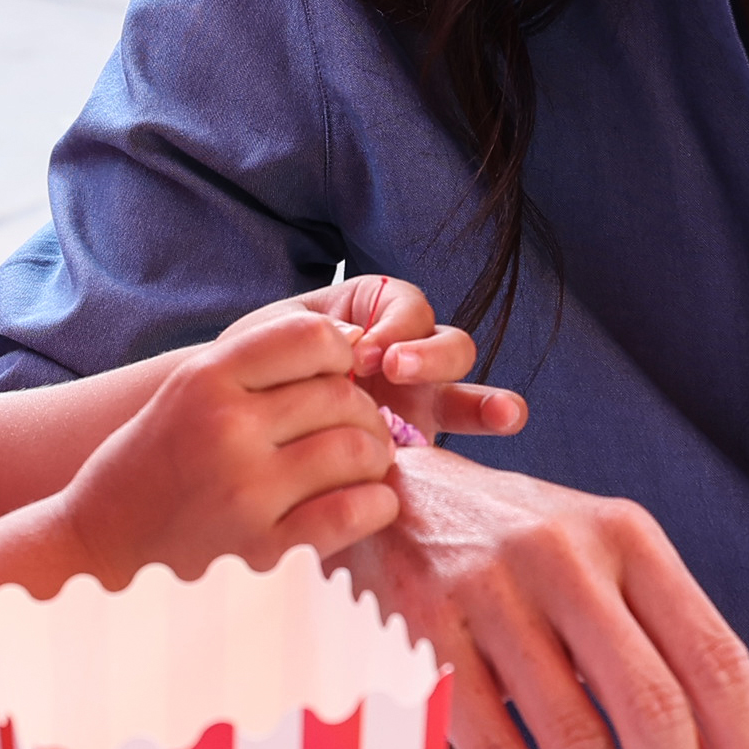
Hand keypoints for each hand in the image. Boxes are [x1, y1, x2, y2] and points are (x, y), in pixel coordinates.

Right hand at [54, 308, 400, 583]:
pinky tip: (367, 506)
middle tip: (361, 433)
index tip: (339, 378)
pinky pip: (354, 512)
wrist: (97, 551)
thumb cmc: (148, 471)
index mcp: (205, 380)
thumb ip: (254, 372)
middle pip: (343, 397)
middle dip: (365, 414)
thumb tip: (352, 344)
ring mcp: (247, 492)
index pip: (312, 337)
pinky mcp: (265, 550)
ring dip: (375, 460)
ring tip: (363, 470)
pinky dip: (375, 505)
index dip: (342, 355)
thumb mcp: (183, 398)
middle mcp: (227, 428)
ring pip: (357, 451)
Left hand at [247, 274, 525, 444]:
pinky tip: (508, 424)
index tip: (363, 352)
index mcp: (374, 314)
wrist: (240, 423)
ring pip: (466, 387)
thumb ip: (311, 333)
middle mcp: (407, 353)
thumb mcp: (274, 335)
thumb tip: (352, 341)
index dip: (394, 327)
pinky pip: (461, 428)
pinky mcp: (421, 441)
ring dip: (487, 398)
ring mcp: (420, 399)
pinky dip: (489, 420)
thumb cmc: (255, 367)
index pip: (406, 307)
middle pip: (448, 345)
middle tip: (396, 370)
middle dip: (430, 357)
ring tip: (502, 414)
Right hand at [342, 451, 748, 748]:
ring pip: (571, 738)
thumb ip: (656, 649)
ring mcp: (491, 592)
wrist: (377, 491)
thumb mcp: (592, 564)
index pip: (716, 661)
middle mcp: (567, 558)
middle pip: (652, 707)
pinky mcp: (426, 632)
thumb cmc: (502, 543)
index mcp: (628, 540)